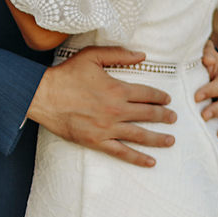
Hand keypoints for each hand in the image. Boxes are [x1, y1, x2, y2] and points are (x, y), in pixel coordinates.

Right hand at [27, 46, 176, 168]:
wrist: (44, 96)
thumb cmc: (66, 75)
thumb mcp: (92, 56)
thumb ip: (119, 55)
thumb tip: (142, 56)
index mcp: (118, 89)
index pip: (147, 94)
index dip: (160, 96)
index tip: (167, 99)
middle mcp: (117, 110)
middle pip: (148, 114)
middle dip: (164, 116)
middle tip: (173, 118)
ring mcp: (108, 128)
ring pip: (140, 135)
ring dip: (158, 138)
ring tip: (170, 140)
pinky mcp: (97, 141)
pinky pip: (122, 152)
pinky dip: (138, 158)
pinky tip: (151, 161)